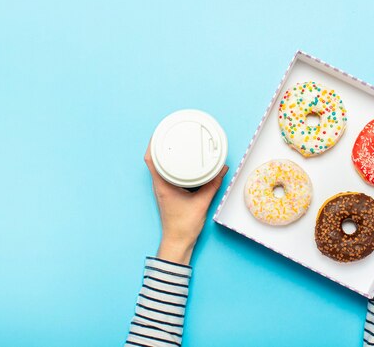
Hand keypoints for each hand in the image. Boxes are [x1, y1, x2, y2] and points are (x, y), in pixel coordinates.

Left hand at [144, 142, 228, 264]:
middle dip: (160, 144)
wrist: (178, 242)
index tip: (160, 131)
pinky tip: (182, 161)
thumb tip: (222, 169)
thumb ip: (213, 184)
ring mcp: (162, 189)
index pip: (150, 159)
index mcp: (162, 185)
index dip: (153, 143)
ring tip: (175, 142)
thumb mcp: (202, 202)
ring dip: (166, 154)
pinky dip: (173, 165)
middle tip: (170, 131)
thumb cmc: (184, 226)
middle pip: (153, 159)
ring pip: (160, 166)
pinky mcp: (168, 192)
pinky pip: (167, 174)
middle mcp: (159, 185)